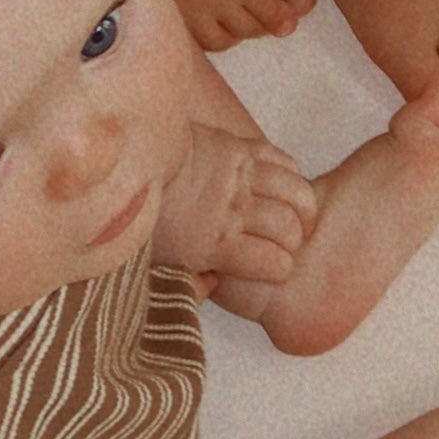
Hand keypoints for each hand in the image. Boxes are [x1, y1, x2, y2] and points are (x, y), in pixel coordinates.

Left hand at [158, 120, 317, 292]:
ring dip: (302, 207)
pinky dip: (293, 175)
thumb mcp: (163, 265)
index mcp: (217, 245)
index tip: (278, 268)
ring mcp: (242, 175)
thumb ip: (190, 285)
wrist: (136, 162)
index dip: (282, 268)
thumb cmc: (150, 216)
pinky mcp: (242, 147)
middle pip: (287, 227)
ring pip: (293, 191)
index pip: (274, 262)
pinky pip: (283, 161)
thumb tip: (214, 291)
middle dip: (295, 239)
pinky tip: (289, 185)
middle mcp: (235, 210)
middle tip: (290, 243)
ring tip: (300, 216)